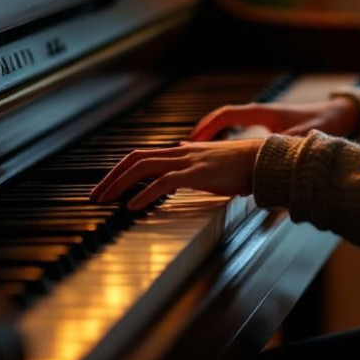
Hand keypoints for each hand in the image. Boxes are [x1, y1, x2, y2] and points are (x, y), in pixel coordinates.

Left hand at [89, 140, 263, 210]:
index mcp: (182, 152)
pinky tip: (132, 207)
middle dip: (110, 177)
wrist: (265, 160)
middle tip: (94, 196)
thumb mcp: (210, 162)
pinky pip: (164, 182)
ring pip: (143, 167)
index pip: (141, 156)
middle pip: (135, 159)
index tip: (106, 188)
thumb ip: (191, 160)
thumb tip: (177, 158)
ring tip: (104, 201)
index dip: (120, 170)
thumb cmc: (242, 165)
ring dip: (119, 184)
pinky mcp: (198, 173)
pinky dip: (144, 194)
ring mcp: (189, 161)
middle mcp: (181, 152)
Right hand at [187, 97, 359, 141]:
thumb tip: (281, 154)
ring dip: (208, 138)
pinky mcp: (266, 128)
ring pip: (225, 126)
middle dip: (200, 132)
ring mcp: (260, 119)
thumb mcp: (305, 135)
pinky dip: (221, 141)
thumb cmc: (323, 122)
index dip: (207, 128)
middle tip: (182, 148)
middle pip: (219, 119)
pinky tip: (215, 155)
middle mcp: (257, 113)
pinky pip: (235, 132)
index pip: (226, 115)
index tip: (192, 141)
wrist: (339, 115)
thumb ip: (290, 144)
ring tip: (192, 152)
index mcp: (261, 112)